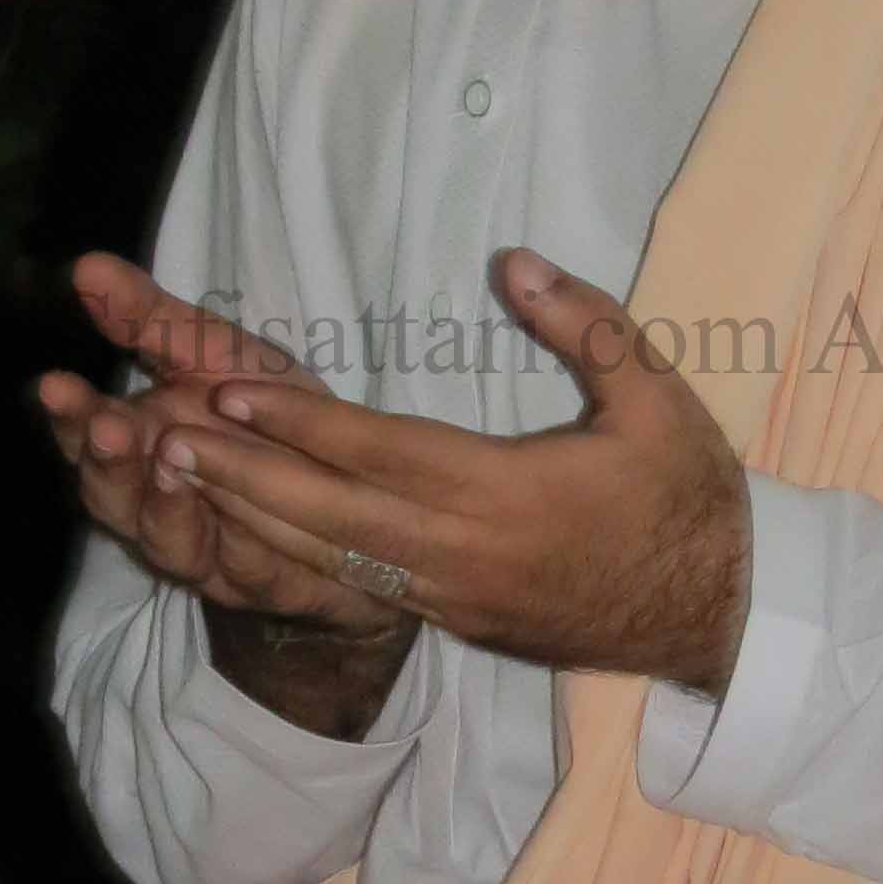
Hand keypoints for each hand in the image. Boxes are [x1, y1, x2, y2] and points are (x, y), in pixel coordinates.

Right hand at [36, 251, 411, 644]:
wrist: (360, 484)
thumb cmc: (273, 415)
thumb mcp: (217, 354)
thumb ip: (151, 318)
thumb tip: (85, 265)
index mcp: (141, 444)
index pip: (88, 434)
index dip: (70, 415)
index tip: (56, 385)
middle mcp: (157, 502)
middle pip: (110, 495)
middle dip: (105, 461)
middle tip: (106, 427)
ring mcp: (203, 547)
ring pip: (162, 539)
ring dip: (160, 504)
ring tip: (166, 460)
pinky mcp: (255, 581)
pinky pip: (238, 569)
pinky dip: (234, 539)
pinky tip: (233, 507)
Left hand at [143, 247, 754, 698]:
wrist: (720, 615)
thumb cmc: (691, 497)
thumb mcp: (657, 398)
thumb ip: (587, 325)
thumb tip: (514, 261)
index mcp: (506, 495)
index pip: (379, 452)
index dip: (299, 423)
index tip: (228, 391)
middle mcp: (464, 555)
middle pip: (329, 514)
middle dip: (241, 474)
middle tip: (162, 438)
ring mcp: (454, 598)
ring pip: (332, 559)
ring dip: (252, 517)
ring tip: (181, 477)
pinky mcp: (457, 623)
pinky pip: (361, 585)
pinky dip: (297, 555)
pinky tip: (254, 526)